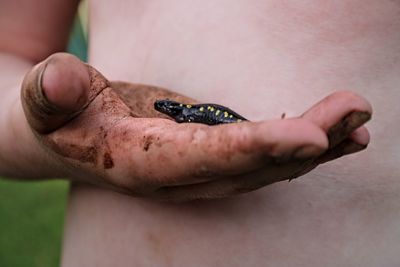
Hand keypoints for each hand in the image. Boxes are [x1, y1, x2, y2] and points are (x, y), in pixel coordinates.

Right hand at [20, 53, 371, 200]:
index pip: (206, 158)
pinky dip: (305, 147)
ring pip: (267, 166)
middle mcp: (180, 177)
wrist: (74, 138)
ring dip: (318, 145)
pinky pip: (266, 156)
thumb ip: (50, 94)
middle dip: (307, 143)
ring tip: (359, 120)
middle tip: (355, 112)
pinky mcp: (214, 158)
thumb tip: (60, 80)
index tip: (312, 136)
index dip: (256, 149)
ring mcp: (201, 172)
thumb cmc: (63, 118)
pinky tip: (339, 136)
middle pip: (251, 166)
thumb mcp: (46, 103)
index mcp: (142, 163)